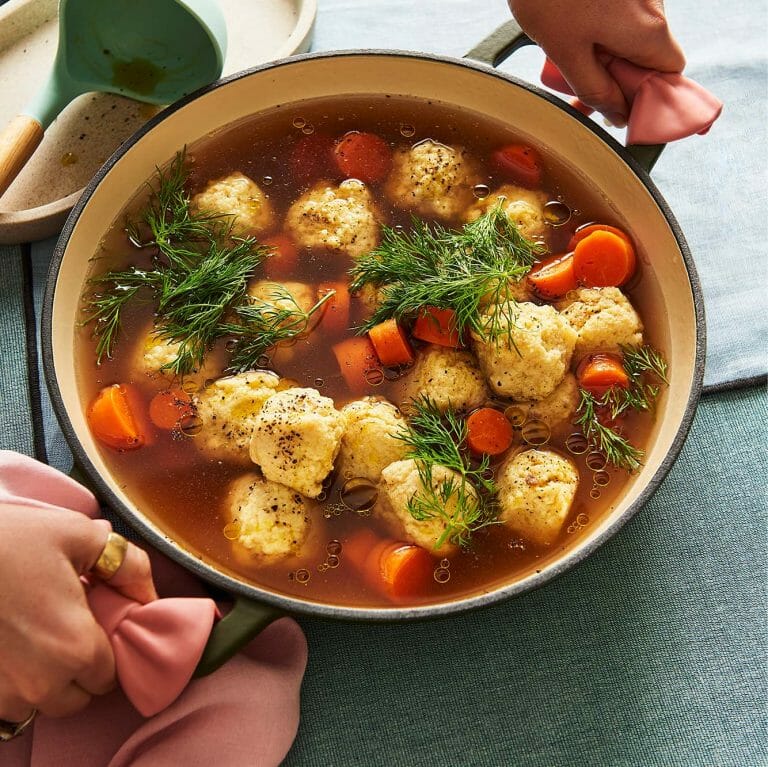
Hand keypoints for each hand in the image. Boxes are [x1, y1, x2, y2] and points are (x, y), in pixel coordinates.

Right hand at [0, 504, 156, 720]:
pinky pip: (3, 705)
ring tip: (33, 635)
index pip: (110, 676)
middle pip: (76, 698)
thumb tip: (149, 593)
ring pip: (36, 705)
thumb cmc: (8, 540)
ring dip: (42, 681)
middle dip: (79, 671)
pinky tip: (8, 644)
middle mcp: (40, 684)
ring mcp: (0, 695)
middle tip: (66, 629)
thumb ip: (127, 563)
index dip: (108, 651)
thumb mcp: (79, 535)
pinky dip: (10, 682)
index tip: (97, 626)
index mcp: (76, 648)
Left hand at [508, 0, 684, 123]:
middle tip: (581, 93)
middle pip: (650, 56)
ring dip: (607, 55)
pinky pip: (622, 15)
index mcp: (648, 30)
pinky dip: (603, 31)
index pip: (670, 74)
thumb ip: (595, 89)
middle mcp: (655, 6)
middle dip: (618, 79)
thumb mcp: (567, 55)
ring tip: (570, 57)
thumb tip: (616, 114)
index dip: (647, 97)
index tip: (619, 109)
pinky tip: (573, 32)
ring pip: (634, 35)